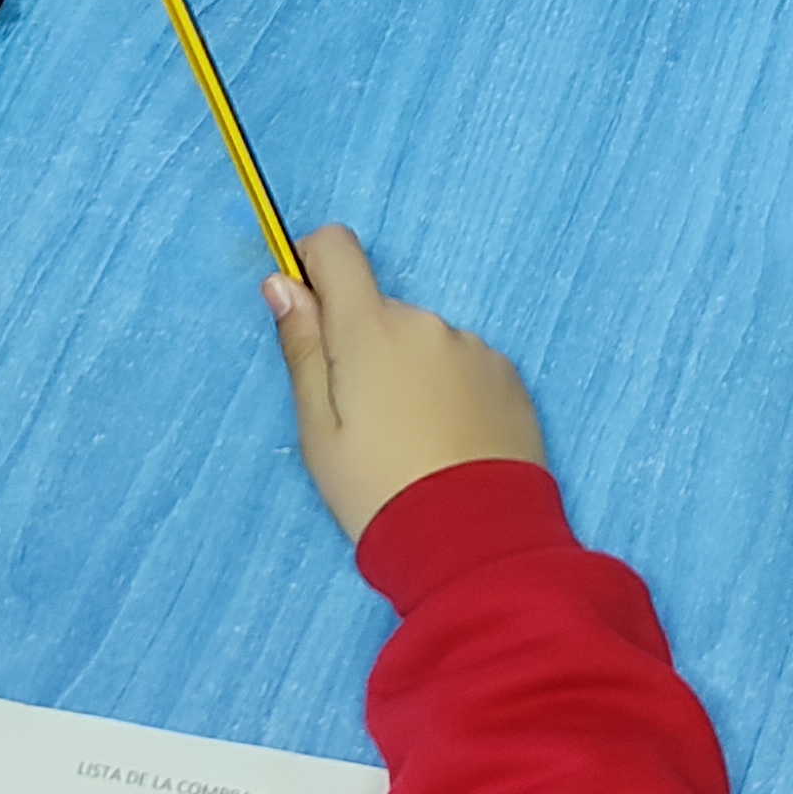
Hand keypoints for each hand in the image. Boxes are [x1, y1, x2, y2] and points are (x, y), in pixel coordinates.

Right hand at [264, 224, 547, 543]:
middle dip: (363, 347)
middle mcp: (426, 323)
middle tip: (363, 421)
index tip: (308, 312)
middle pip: (379, 311)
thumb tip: (283, 283)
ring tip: (412, 444)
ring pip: (422, 343)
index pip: (336, 248)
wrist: (475, 545)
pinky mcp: (509, 378)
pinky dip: (449, 393)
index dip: (313, 267)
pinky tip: (449, 446)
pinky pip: (463, 368)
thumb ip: (302, 349)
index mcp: (371, 329)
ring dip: (410, 373)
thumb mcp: (319, 431)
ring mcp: (474, 349)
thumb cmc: (380, 493)